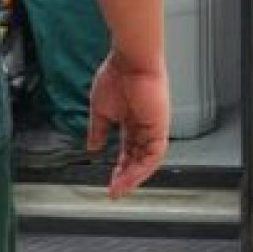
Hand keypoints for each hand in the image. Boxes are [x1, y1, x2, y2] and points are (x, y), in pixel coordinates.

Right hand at [86, 51, 169, 199]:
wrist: (131, 60)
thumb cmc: (117, 75)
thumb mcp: (101, 110)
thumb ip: (98, 130)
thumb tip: (92, 148)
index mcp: (131, 121)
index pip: (127, 151)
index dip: (119, 167)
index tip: (109, 181)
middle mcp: (144, 127)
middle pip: (137, 159)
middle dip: (125, 177)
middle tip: (114, 191)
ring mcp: (154, 128)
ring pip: (146, 161)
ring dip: (132, 177)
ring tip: (118, 189)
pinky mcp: (160, 127)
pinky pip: (153, 155)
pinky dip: (142, 168)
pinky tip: (129, 177)